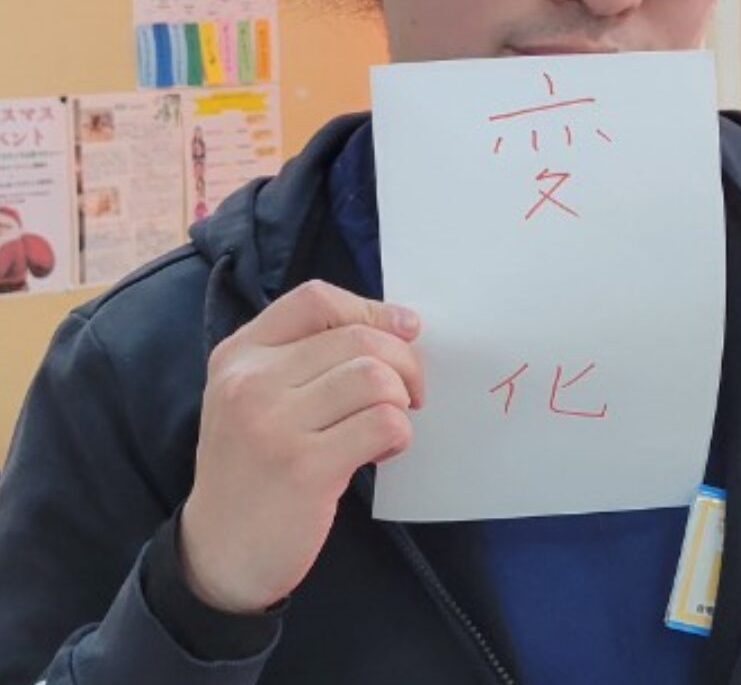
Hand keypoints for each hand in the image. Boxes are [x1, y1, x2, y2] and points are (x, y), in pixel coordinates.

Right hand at [179, 280, 422, 612]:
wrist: (218, 553)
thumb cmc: (254, 465)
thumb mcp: (255, 396)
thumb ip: (306, 356)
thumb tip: (398, 327)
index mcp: (240, 354)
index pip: (315, 299)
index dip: (372, 308)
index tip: (406, 329)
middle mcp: (250, 382)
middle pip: (358, 338)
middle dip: (405, 361)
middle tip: (411, 392)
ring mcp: (274, 425)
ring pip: (375, 378)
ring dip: (401, 400)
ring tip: (390, 423)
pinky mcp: (304, 469)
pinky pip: (382, 424)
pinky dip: (398, 433)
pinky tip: (383, 451)